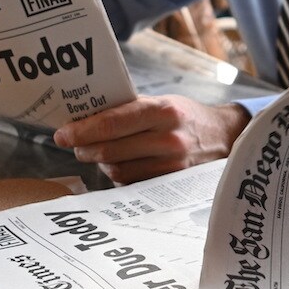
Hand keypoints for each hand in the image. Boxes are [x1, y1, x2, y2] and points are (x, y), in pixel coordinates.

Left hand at [53, 96, 251, 183]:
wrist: (226, 137)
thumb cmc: (187, 117)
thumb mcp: (165, 102)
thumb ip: (131, 109)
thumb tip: (86, 118)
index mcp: (164, 111)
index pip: (113, 122)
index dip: (83, 130)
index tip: (62, 133)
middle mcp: (169, 139)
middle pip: (111, 151)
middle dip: (85, 149)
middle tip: (75, 145)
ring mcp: (172, 166)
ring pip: (119, 171)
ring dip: (101, 164)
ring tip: (99, 154)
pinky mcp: (172, 185)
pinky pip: (133, 184)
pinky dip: (120, 176)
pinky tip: (121, 166)